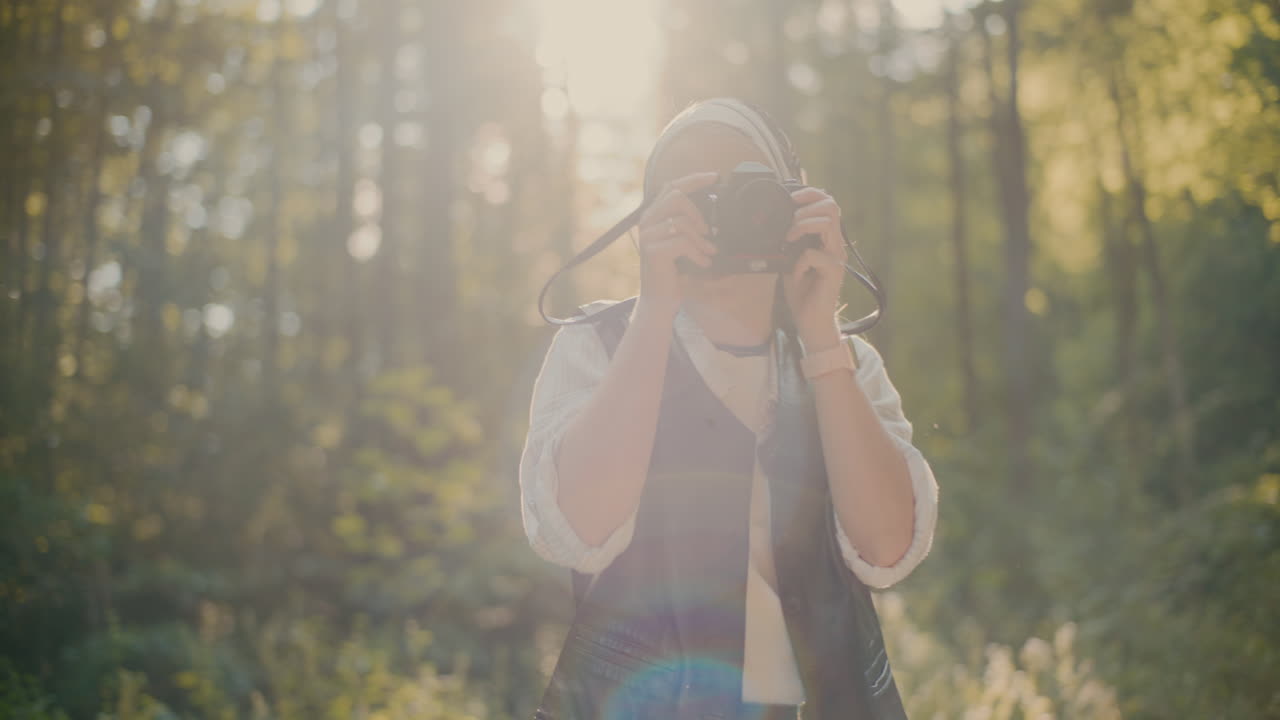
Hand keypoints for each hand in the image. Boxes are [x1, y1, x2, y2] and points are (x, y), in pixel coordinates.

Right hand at [635, 171, 718, 316]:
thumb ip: (690, 225)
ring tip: (707, 252)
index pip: (672, 186)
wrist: (659, 299)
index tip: (714, 176)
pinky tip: (702, 263)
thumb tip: (712, 214)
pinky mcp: (653, 251)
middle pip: (676, 196)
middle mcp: (647, 221)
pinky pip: (682, 242)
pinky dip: (698, 253)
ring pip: (682, 222)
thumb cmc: (673, 271)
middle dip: (698, 212)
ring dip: (701, 239)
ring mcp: (648, 236)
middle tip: (707, 231)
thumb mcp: (683, 243)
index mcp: (654, 215)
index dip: (694, 179)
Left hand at [781, 186, 846, 350]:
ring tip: (789, 241)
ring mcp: (836, 258)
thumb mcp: (790, 260)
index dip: (810, 193)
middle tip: (789, 225)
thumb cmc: (801, 292)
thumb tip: (773, 223)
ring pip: (827, 223)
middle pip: (832, 206)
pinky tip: (794, 273)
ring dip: (802, 226)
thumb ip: (789, 241)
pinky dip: (798, 262)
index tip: (790, 199)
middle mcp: (835, 245)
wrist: (810, 322)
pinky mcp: (833, 272)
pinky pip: (814, 255)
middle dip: (805, 209)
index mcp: (826, 238)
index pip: (828, 203)